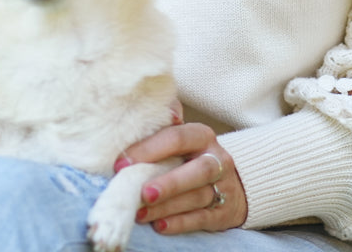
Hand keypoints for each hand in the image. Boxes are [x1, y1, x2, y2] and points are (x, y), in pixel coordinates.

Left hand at [115, 122, 246, 235]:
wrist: (230, 184)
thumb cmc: (192, 157)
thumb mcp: (183, 139)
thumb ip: (163, 131)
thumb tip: (141, 126)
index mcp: (202, 136)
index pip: (177, 138)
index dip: (149, 149)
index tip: (121, 164)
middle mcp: (217, 159)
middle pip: (198, 170)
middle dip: (169, 183)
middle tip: (143, 193)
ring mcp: (224, 187)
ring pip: (196, 197)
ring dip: (167, 207)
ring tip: (141, 213)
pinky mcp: (223, 213)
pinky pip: (201, 219)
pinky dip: (180, 223)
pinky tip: (160, 225)